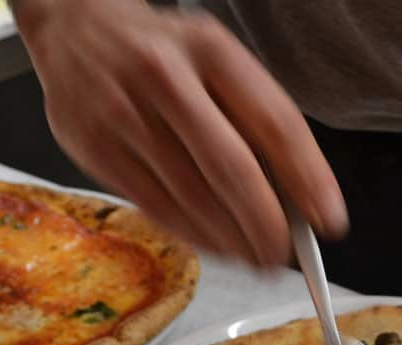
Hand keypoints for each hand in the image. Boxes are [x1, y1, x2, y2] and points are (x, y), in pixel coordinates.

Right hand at [13, 0, 347, 265]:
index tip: (328, 218)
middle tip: (284, 254)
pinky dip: (194, 236)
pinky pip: (156, 208)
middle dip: (266, 224)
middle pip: (232, 168)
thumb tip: (294, 195)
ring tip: (256, 259)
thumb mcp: (213, 58)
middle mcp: (166, 78)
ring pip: (193, 197)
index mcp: (210, 49)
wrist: (73, 28)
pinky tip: (216, 246)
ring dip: (232, 240)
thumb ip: (251, 115)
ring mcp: (125, 115)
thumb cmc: (159, 51)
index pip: (274, 122)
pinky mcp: (95, 150)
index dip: (308, 178)